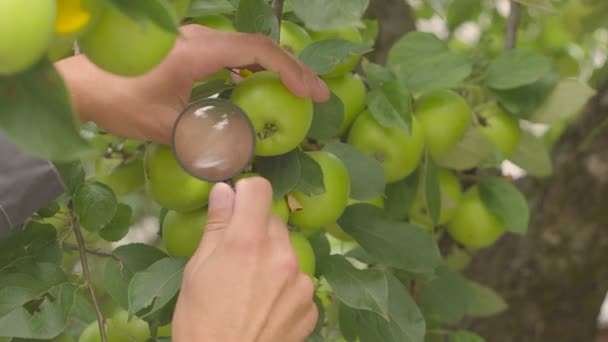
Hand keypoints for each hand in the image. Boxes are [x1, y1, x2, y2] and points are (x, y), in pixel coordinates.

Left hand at [56, 25, 329, 143]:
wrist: (82, 85)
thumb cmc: (121, 102)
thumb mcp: (168, 127)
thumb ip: (208, 142)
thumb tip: (243, 162)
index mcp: (199, 51)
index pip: (258, 52)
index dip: (291, 71)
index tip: (313, 93)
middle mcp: (200, 38)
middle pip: (258, 46)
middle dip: (291, 69)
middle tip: (315, 94)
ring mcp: (193, 41)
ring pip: (244, 48)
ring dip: (272, 68)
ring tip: (295, 91)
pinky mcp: (187, 49)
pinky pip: (229, 54)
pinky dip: (250, 70)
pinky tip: (256, 89)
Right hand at [172, 178, 317, 341]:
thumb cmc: (200, 322)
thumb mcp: (197, 271)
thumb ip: (216, 226)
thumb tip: (224, 191)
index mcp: (248, 242)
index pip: (259, 189)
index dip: (245, 191)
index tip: (236, 204)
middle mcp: (282, 256)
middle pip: (273, 221)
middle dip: (255, 230)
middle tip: (236, 257)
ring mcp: (301, 282)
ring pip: (287, 252)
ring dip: (272, 259)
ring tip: (250, 288)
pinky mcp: (311, 305)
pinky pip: (298, 281)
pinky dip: (285, 287)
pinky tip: (266, 306)